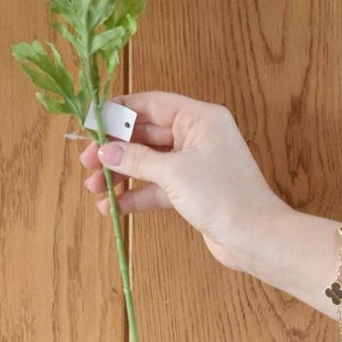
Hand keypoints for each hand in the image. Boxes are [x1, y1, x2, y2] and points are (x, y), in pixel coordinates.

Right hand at [77, 91, 290, 277]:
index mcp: (199, 118)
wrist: (255, 237)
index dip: (119, 112)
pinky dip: (136, 194)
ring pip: (149, 161)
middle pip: (146, 134)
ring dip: (121, 173)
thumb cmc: (221, 195)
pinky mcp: (192, 190)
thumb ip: (137, 159)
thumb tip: (104, 152)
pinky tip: (113, 207)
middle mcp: (197, 136)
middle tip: (86, 162)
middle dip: (115, 149)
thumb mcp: (174, 172)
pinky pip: (157, 186)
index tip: (90, 122)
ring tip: (94, 188)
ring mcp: (194, 164)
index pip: (151, 104)